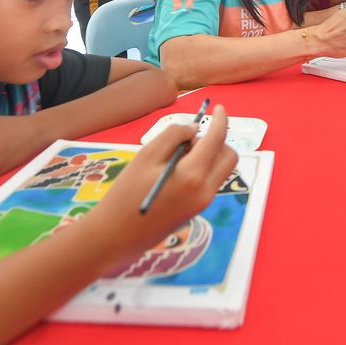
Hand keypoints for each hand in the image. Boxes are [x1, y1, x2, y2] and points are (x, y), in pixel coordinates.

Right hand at [88, 105, 237, 271]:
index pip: (218, 140)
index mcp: (193, 175)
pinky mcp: (197, 210)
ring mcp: (203, 203)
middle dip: (218, 141)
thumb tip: (195, 130)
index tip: (219, 108)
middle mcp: (205, 190)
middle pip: (229, 157)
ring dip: (210, 155)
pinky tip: (174, 171)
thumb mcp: (146, 156)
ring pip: (221, 170)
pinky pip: (210, 182)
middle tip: (189, 138)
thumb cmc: (126, 193)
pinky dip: (202, 169)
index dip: (221, 121)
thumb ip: (173, 136)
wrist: (116, 236)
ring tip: (176, 156)